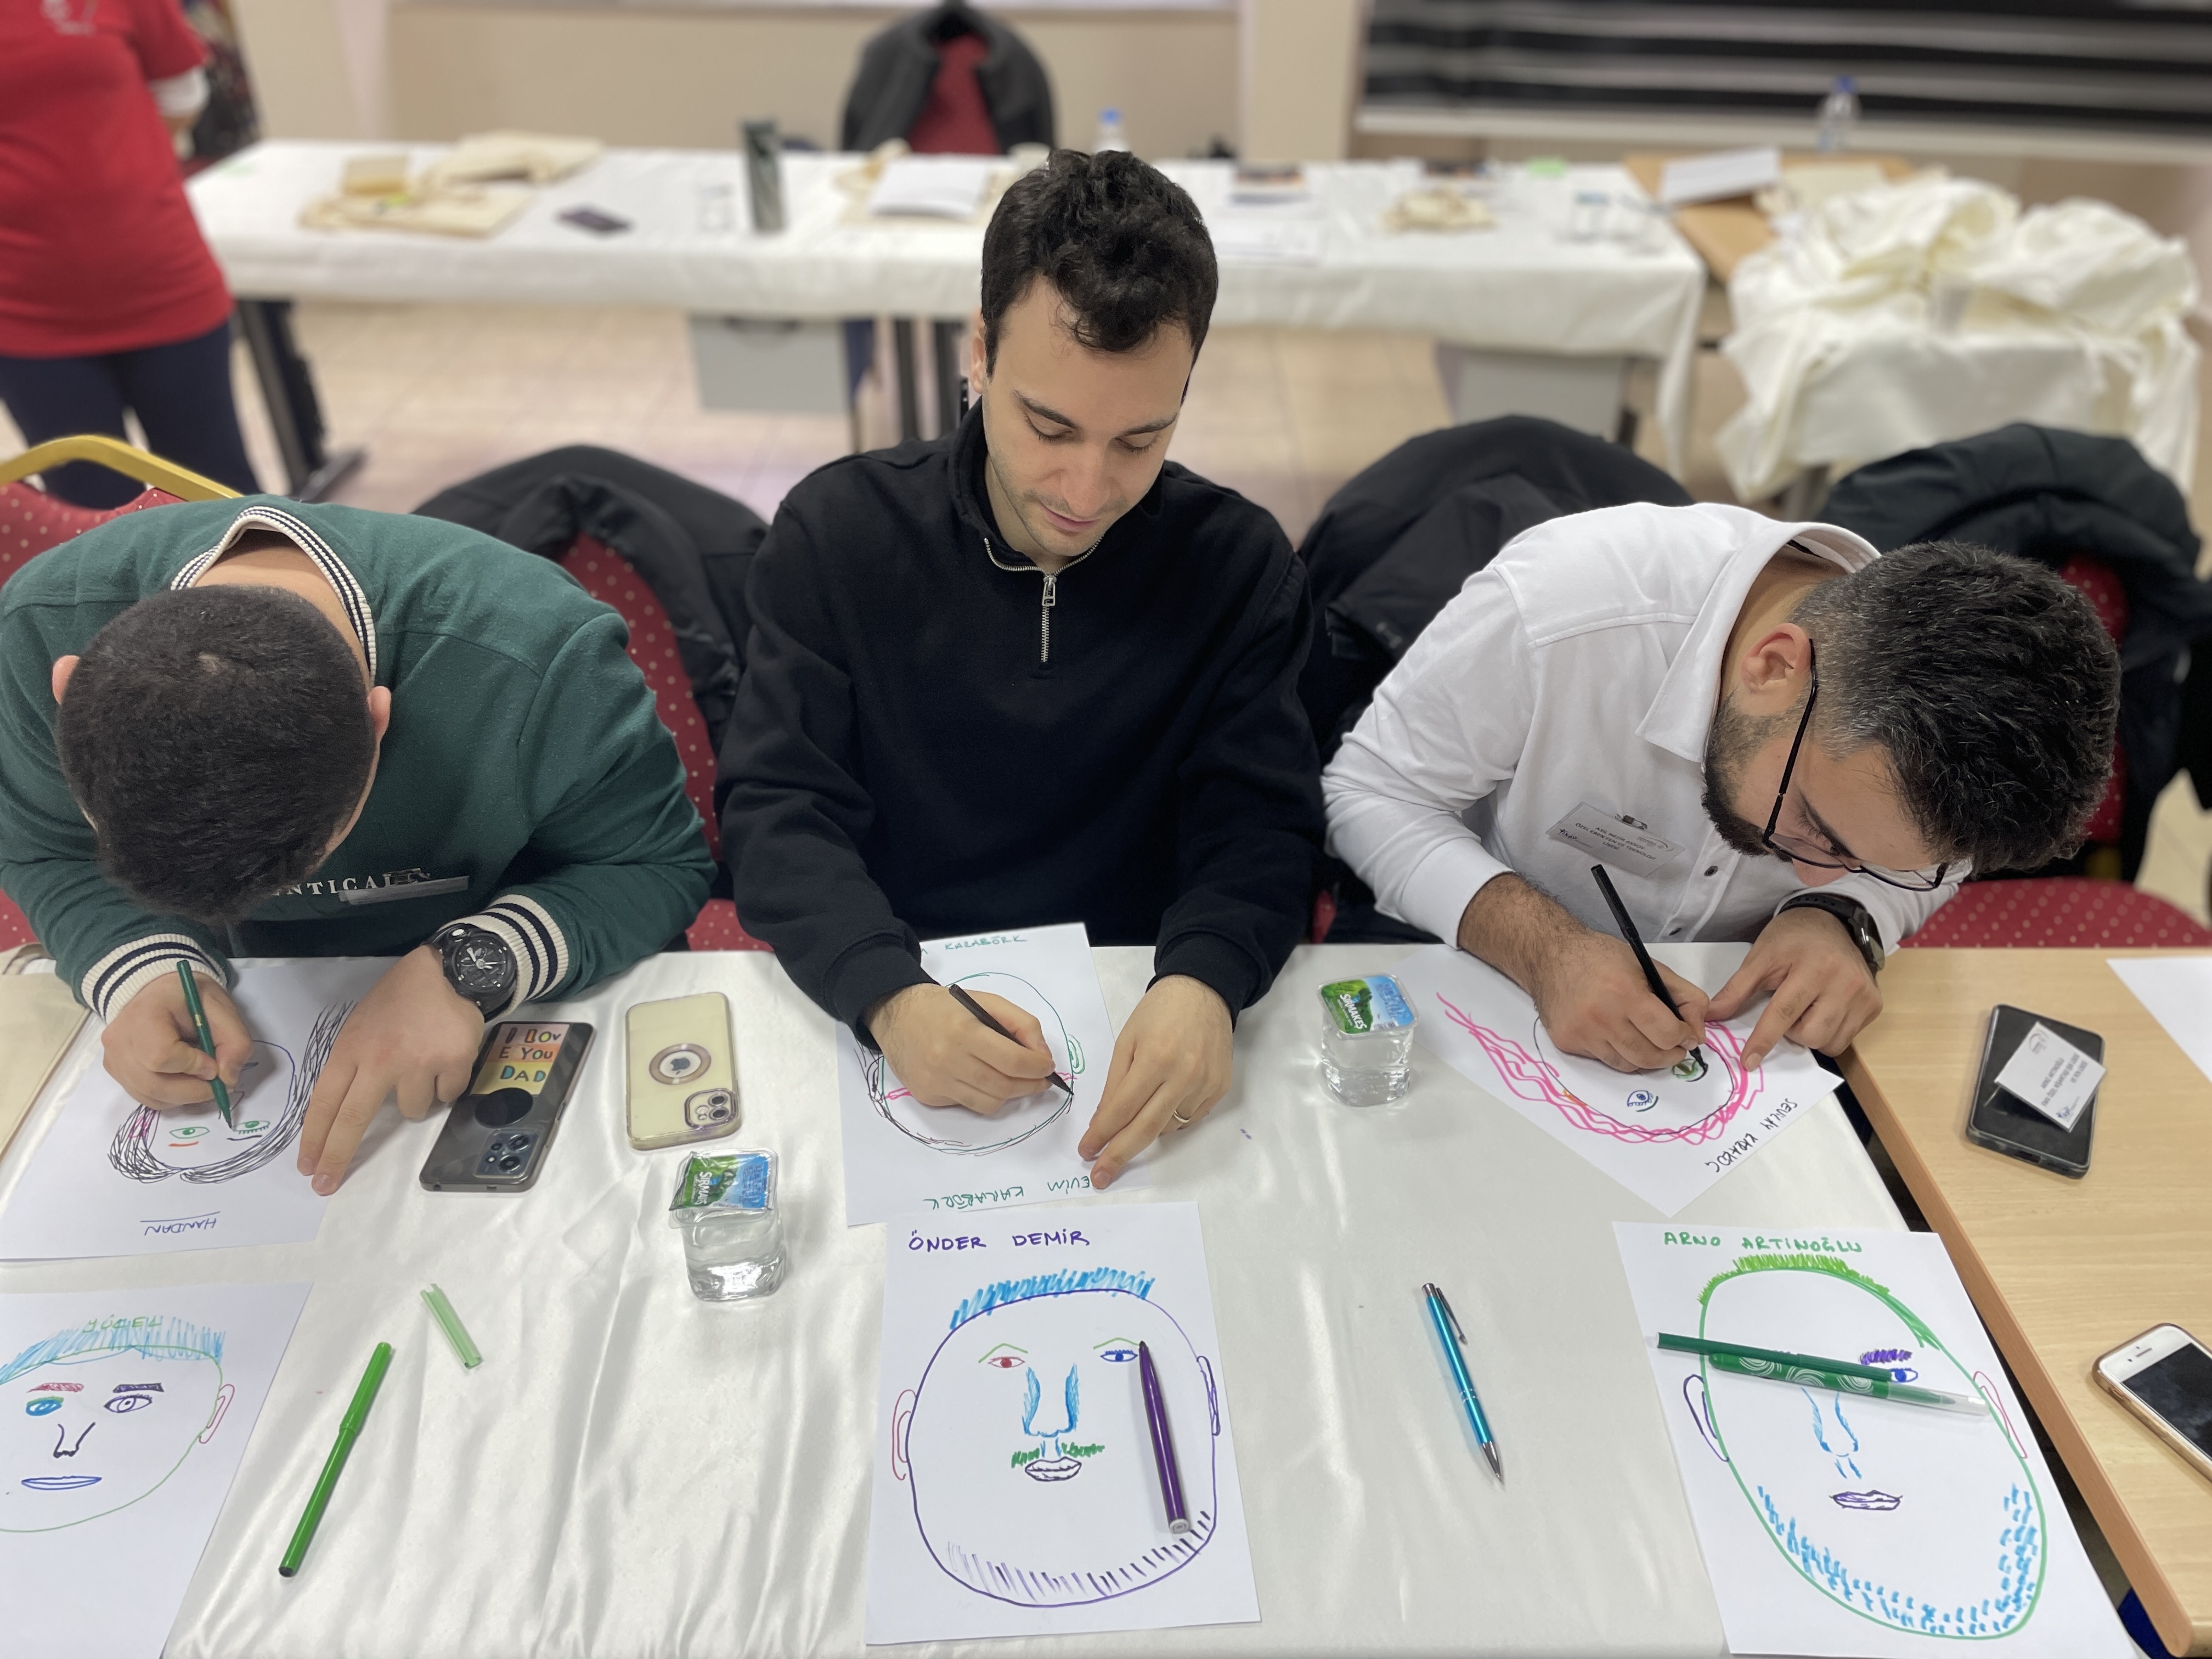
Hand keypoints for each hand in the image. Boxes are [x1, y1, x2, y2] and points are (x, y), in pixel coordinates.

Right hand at [102, 969, 252, 1107]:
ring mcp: (113, 1057)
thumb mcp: (223, 1010)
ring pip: (150, 1095)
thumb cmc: (190, 999)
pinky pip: (144, 1096)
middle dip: (194, 1090)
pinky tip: (182, 1078)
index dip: (194, 1067)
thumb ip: (235, 1043)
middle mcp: (118, 1039)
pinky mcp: (114, 1070)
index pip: (161, 1056)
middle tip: (217, 1083)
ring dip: (184, 1096)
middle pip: (154, 1084)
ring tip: (200, 1077)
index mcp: (143, 1015)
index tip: (215, 1063)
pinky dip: (170, 1096)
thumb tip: (227, 1079)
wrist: (159, 992)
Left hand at [296, 946, 482, 1193]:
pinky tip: (442, 1060)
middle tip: (326, 1184)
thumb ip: (353, 1066)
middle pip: (353, 1119)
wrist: (446, 971)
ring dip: (415, 1098)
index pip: (326, 1101)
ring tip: (421, 1067)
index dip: (315, 1138)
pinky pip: (446, 1097)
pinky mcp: (453, 1064)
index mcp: (352, 1048)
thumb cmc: (397, 1002)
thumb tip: (345, 1116)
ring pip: (412, 1111)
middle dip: (338, 1157)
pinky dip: (444, 1086)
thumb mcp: (360, 1027)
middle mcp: (381, 1059)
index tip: (308, 1167)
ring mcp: (418, 1063)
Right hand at [869, 984, 1056, 1113]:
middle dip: (1031, 1086)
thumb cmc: (945, 1007)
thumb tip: (1043, 1055)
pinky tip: (986, 1081)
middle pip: (1004, 1086)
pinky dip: (985, 1097)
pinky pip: (968, 1105)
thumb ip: (1021, 1024)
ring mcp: (936, 1081)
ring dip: (1011, 1095)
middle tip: (1040, 1079)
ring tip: (1018, 1082)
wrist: (897, 1016)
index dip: (1038, 1067)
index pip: (1013, 1061)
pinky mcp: (928, 1095)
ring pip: (989, 1103)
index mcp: (964, 1031)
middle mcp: (947, 1059)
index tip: (1047, 1066)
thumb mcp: (986, 1001)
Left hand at [1079, 975, 1231, 1188]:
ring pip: (1168, 1127)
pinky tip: (1162, 1103)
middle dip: (1119, 1155)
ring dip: (1145, 1131)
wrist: (1203, 992)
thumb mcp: (1127, 1041)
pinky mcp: (1220, 1090)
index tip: (1087, 1151)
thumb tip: (1102, 1122)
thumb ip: (1115, 1084)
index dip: (1102, 1134)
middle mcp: (1184, 1076)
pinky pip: (1188, 1119)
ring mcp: (1205, 1086)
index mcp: (1156, 1059)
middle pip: (1146, 1129)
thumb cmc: (1159, 1012)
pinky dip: (1169, 1120)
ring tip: (1136, 1115)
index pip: (1122, 1109)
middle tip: (1100, 1176)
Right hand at [1458, 874, 1705, 1072]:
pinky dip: (1617, 1053)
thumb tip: (1697, 1031)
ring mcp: (1582, 1033)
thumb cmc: (1601, 957)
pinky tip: (1616, 1035)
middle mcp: (1602, 1017)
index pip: (1667, 1034)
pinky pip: (1603, 1060)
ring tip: (1649, 1044)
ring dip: (1645, 1058)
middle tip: (1674, 1047)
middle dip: (1670, 1055)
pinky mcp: (1567, 1042)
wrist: (1549, 955)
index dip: (1684, 1037)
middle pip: (1649, 1057)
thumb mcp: (1649, 966)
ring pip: (1627, 1065)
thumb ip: (1683, 995)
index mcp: (1626, 993)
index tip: (1687, 1035)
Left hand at [1708, 906, 1880, 1068]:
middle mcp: (1844, 983)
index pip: (1784, 1013)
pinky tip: (1823, 1010)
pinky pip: (1846, 1038)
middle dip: (1791, 1033)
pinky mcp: (1874, 1005)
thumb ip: (1737, 988)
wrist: (1833, 922)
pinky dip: (1828, 1033)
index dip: (1763, 1039)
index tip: (1748, 1060)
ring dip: (1810, 1035)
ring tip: (1806, 1009)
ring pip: (1830, 1042)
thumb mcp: (1761, 956)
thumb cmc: (1793, 939)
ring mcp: (1864, 995)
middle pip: (1811, 1034)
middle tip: (1788, 1010)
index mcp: (1814, 967)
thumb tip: (1713, 1016)